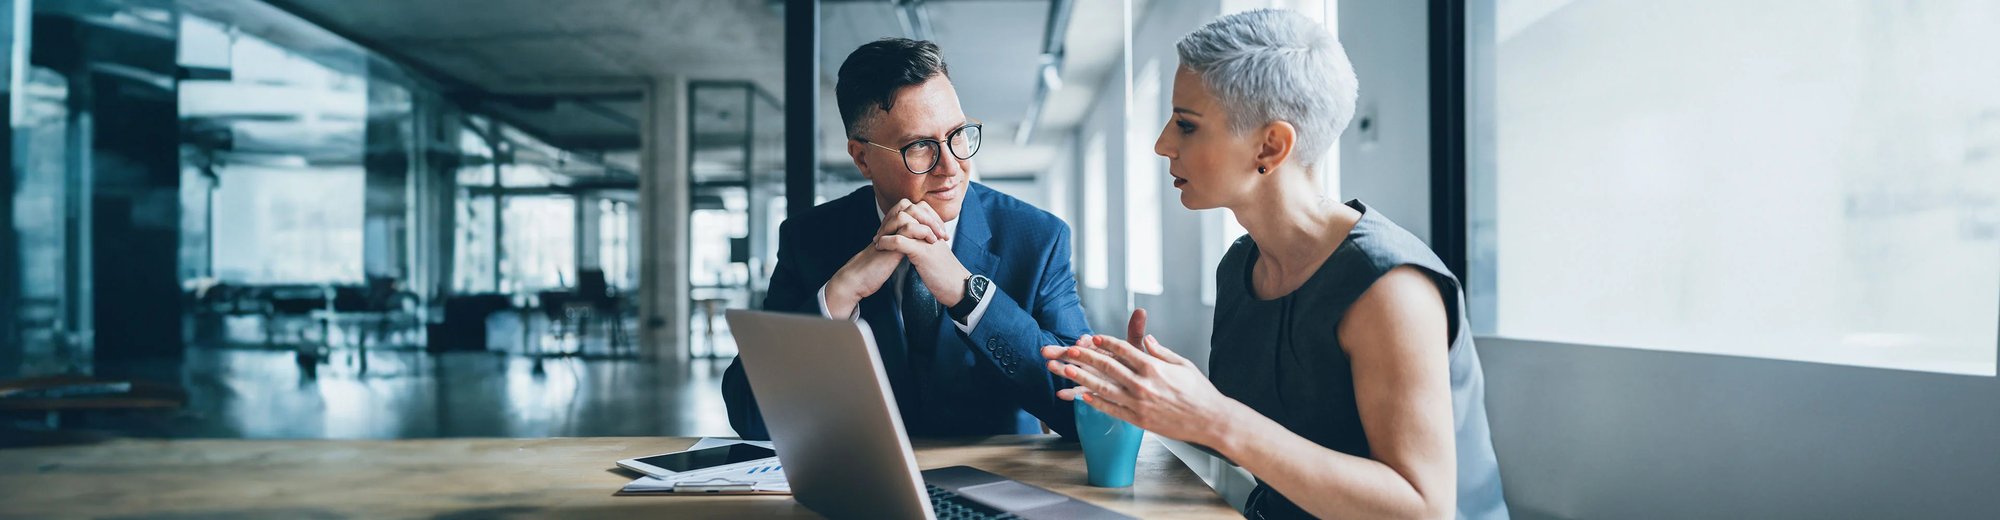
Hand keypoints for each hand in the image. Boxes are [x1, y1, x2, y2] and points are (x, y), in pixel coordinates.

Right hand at [826, 199, 947, 316]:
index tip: (941, 231)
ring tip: (938, 237)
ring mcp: (889, 230)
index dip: (929, 216)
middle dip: (932, 216)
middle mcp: (890, 225)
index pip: (914, 209)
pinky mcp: (889, 240)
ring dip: (929, 222)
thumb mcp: (894, 252)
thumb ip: (904, 243)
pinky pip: (907, 227)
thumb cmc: (876, 268)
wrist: (859, 279)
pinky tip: (931, 241)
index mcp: (892, 226)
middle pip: (912, 206)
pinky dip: (922, 231)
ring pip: (910, 213)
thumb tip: (919, 243)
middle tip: (943, 232)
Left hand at [872, 201, 970, 306]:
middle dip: (890, 219)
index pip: (916, 208)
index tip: (888, 228)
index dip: (898, 214)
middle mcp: (932, 230)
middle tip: (879, 233)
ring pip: (903, 221)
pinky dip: (886, 242)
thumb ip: (925, 241)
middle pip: (908, 210)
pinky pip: (899, 241)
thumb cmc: (946, 272)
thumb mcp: (935, 252)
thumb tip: (910, 239)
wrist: (959, 287)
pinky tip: (880, 247)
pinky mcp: (923, 253)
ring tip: (877, 241)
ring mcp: (927, 240)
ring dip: (886, 229)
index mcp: (935, 228)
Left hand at [1039, 308, 1239, 445]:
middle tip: (1069, 349)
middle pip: (1108, 367)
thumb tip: (1147, 339)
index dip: (1106, 342)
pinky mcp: (1138, 420)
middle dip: (1086, 357)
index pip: (1124, 350)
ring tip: (1067, 370)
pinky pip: (1112, 409)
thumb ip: (1161, 351)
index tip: (1092, 337)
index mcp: (1154, 367)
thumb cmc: (1199, 391)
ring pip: (1104, 388)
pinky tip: (1083, 396)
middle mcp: (1143, 384)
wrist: (1210, 420)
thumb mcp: (1182, 364)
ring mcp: (1139, 403)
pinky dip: (1096, 403)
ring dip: (1083, 378)